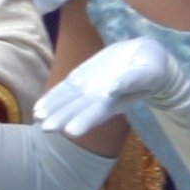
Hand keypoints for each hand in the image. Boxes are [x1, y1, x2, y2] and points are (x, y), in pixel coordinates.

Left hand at [35, 36, 189, 136]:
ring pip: (68, 100)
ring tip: (37, 118)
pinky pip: (65, 88)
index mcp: (117, 100)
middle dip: (62, 118)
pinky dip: (52, 97)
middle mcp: (100, 98)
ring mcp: (90, 89)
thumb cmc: (152, 68)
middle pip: (79, 110)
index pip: (99, 112)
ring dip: (53, 109)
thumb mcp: (147, 72)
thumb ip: (131, 81)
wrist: (145, 57)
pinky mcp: (83, 77)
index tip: (71, 132)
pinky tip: (38, 108)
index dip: (85, 120)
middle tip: (46, 128)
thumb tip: (112, 89)